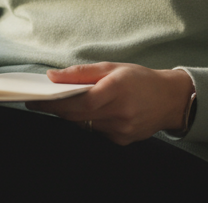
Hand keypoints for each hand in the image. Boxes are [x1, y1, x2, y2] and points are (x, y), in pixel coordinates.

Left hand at [27, 63, 193, 144]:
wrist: (171, 100)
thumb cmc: (141, 79)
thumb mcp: (112, 67)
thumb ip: (81, 72)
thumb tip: (53, 76)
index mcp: (117, 90)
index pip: (80, 101)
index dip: (55, 103)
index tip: (36, 100)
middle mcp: (120, 113)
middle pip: (78, 115)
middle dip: (56, 109)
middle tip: (38, 101)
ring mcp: (122, 129)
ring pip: (85, 124)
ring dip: (71, 114)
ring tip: (61, 102)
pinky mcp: (123, 140)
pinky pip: (97, 130)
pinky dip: (89, 121)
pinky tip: (91, 111)